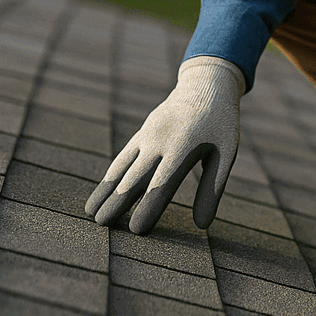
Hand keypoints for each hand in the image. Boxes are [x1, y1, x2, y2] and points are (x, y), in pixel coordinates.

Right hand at [85, 56, 244, 233]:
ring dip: (106, 190)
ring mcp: (147, 135)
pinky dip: (112, 175)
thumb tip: (203, 226)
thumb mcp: (225, 153)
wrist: (206, 84)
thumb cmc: (220, 124)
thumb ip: (213, 188)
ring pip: (122, 166)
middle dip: (117, 203)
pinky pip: (123, 157)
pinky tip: (103, 190)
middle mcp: (159, 141)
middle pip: (134, 177)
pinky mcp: (142, 132)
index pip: (162, 184)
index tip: (136, 230)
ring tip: (90, 212)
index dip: (148, 208)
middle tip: (100, 226)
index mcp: (183, 148)